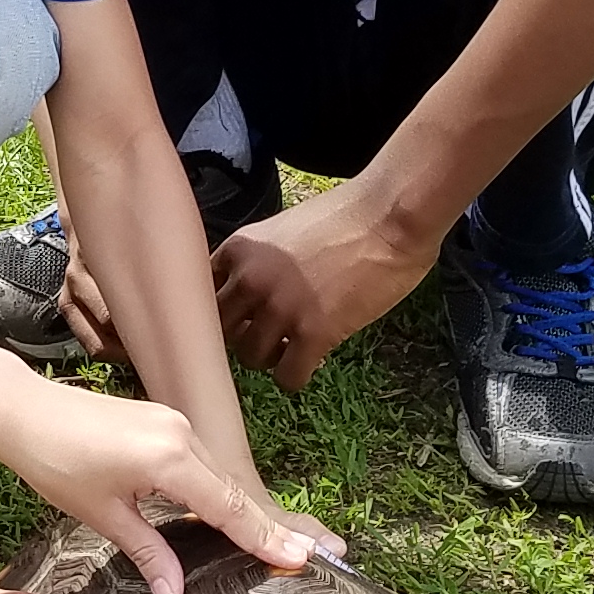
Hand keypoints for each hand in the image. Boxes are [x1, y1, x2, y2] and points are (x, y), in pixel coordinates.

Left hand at [0, 377, 330, 593]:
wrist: (26, 413)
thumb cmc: (56, 464)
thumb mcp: (103, 516)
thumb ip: (148, 554)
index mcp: (170, 459)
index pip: (228, 507)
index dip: (263, 537)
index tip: (301, 558)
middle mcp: (182, 434)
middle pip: (233, 490)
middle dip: (266, 525)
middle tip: (309, 555)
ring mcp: (174, 422)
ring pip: (219, 474)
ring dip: (243, 508)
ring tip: (277, 541)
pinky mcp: (164, 420)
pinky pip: (202, 460)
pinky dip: (219, 488)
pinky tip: (228, 512)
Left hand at [211, 184, 430, 391]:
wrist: (390, 217)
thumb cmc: (347, 217)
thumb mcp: (284, 229)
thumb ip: (258, 262)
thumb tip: (247, 299)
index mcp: (240, 249)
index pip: (202, 294)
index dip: (222, 311)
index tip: (241, 318)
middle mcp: (251, 279)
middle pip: (220, 331)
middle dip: (243, 337)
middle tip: (269, 335)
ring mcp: (280, 308)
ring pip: (250, 358)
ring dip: (271, 357)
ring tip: (294, 345)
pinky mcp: (313, 333)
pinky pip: (287, 376)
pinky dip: (296, 375)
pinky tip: (312, 359)